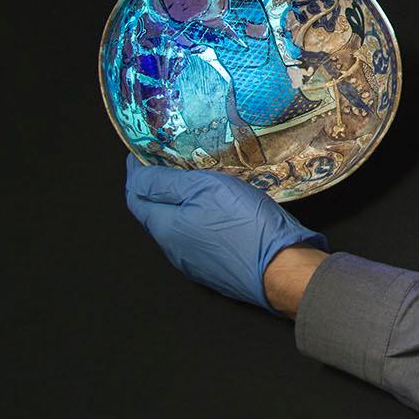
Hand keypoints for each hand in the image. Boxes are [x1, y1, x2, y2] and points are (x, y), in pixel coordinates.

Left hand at [124, 154, 327, 312]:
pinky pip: (196, 238)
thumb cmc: (246, 225)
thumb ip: (167, 182)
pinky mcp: (215, 268)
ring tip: (195, 179)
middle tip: (170, 160)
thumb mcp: (206, 188)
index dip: (136, 171)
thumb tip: (137, 175)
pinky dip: (197, 218)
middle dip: (157, 186)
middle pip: (154, 212)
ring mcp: (194, 262)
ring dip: (179, 203)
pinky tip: (216, 208)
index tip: (142, 150)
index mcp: (165, 227)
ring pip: (176, 226)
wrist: (283, 269)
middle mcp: (172, 248)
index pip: (135, 195)